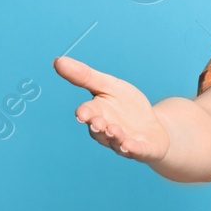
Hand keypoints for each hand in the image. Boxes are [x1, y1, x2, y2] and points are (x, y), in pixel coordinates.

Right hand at [52, 55, 169, 163]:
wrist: (153, 125)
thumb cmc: (126, 105)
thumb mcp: (109, 85)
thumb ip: (85, 76)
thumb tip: (58, 60)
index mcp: (98, 113)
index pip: (88, 113)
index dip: (85, 113)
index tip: (81, 113)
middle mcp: (107, 130)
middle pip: (99, 130)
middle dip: (98, 126)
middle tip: (98, 123)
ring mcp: (124, 141)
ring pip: (116, 141)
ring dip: (115, 137)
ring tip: (115, 130)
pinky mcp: (142, 149)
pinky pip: (136, 150)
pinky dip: (133, 148)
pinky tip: (130, 145)